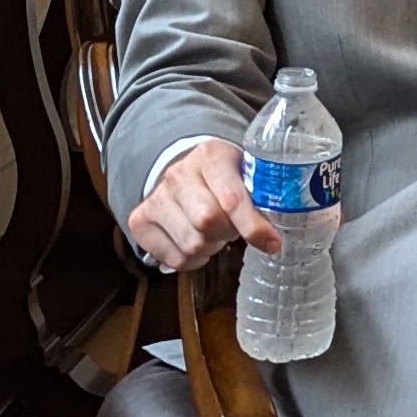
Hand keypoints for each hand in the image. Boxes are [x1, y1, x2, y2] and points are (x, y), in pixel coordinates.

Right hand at [123, 137, 267, 271]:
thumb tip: (276, 237)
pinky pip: (175, 259)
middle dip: (227, 233)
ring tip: (213, 234)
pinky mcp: (139, 220)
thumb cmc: (224, 178)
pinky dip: (192, 260)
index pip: (231, 198)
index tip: (272, 243)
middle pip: (207, 222)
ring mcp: (155, 197)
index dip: (253, 226)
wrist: (185, 172)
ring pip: (192, 244)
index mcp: (210, 156)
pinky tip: (196, 242)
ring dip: (211, 248)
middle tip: (231, 230)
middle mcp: (178, 174)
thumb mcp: (245, 174)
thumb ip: (262, 197)